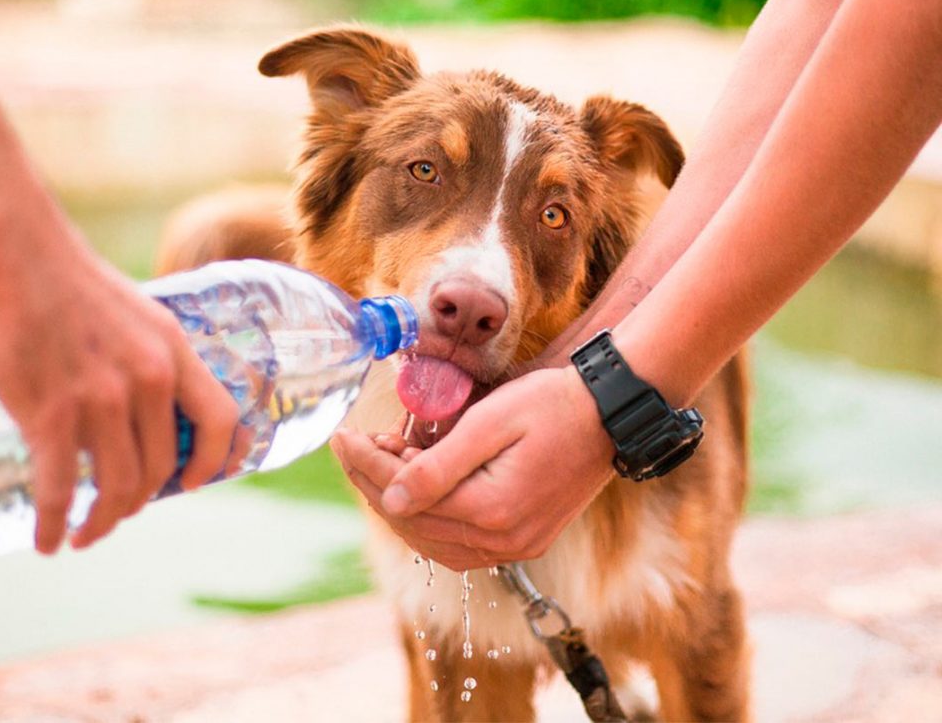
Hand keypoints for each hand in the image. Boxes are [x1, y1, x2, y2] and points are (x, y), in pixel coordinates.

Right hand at [0, 207, 242, 553]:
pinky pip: (61, 490)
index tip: (193, 484)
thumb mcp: (133, 313)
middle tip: (117, 512)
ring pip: (117, 486)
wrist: (7, 245)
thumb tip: (142, 408)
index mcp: (173, 349)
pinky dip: (54, 524)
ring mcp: (101, 397)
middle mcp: (148, 377)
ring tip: (84, 533)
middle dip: (140, 501)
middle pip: (161, 467)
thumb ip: (146, 359)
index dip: (214, 461)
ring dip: (102, 522)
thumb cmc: (63, 277)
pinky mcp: (49, 412)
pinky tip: (47, 540)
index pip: (220, 419)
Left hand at [331, 366, 615, 570]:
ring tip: (381, 462)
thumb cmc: (552, 405)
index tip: (342, 437)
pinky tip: (415, 490)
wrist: (610, 415)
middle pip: (415, 523)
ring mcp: (516, 547)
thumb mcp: (491, 422)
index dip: (367, 466)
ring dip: (399, 504)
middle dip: (375, 483)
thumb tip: (390, 498)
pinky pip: (459, 544)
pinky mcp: (524, 541)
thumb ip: (439, 465)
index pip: (406, 496)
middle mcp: (503, 541)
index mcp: (492, 510)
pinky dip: (429, 520)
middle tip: (354, 445)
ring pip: (433, 540)